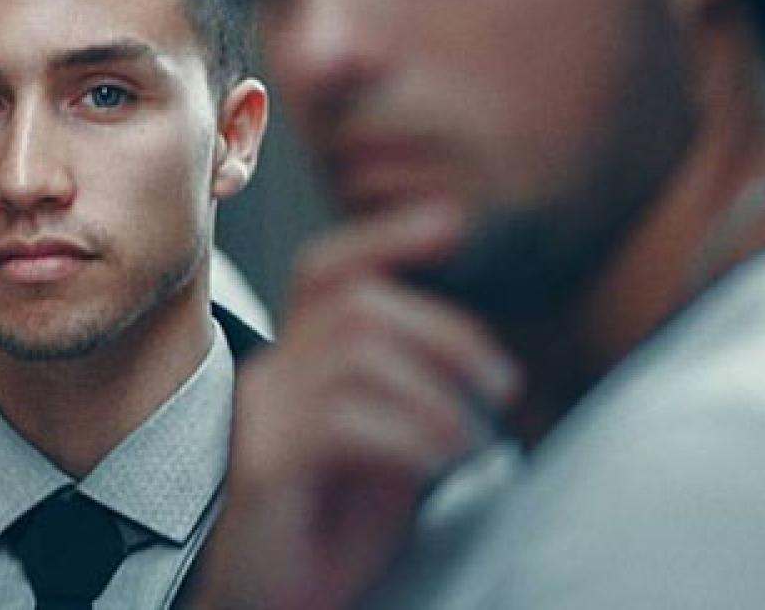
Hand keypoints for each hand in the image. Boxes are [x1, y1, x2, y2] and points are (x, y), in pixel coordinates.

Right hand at [192, 204, 521, 609]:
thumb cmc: (327, 541)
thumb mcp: (386, 457)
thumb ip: (411, 403)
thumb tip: (475, 362)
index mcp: (296, 367)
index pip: (326, 270)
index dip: (387, 237)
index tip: (453, 225)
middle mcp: (269, 379)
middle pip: (357, 304)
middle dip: (447, 331)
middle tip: (503, 386)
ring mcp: (262, 419)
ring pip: (355, 354)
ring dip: (437, 391)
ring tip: (474, 441)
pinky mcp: (264, 466)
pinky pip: (344, 419)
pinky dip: (410, 433)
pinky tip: (439, 464)